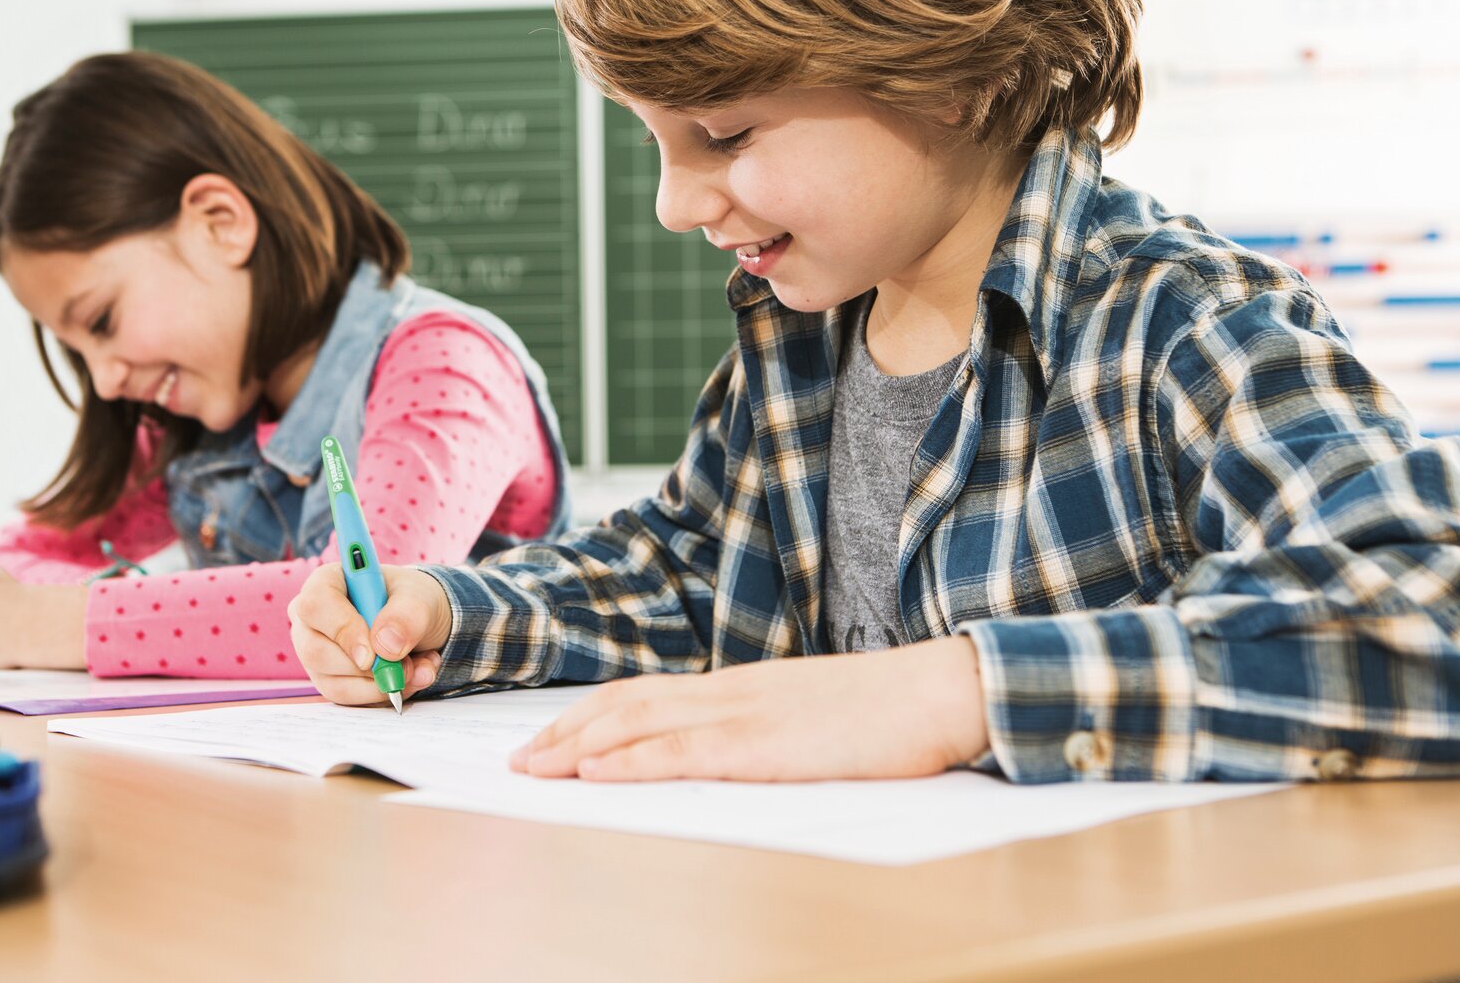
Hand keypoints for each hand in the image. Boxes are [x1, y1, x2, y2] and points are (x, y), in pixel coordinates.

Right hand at [287, 563, 451, 705]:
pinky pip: (347, 697)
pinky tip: (409, 677)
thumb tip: (384, 646)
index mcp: (326, 583)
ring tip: (417, 667)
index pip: (316, 605)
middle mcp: (311, 620)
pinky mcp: (329, 679)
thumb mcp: (421, 598)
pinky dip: (382, 693)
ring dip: (381, 683)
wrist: (421, 624)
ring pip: (332, 682)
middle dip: (367, 668)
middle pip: (316, 651)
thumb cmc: (412, 601)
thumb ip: (407, 615)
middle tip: (407, 665)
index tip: (372, 653)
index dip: (343, 630)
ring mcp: (316, 652)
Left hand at [510, 637, 990, 781]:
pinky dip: (629, 762)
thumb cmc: (887, 712)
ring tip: (533, 767)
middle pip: (626, 704)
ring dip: (577, 748)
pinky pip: (682, 753)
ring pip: (639, 725)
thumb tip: (725, 757)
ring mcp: (745, 714)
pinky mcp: (766, 745)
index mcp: (741, 686)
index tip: (548, 738)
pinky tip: (594, 773)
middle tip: (517, 759)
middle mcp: (731, 691)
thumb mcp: (809, 717)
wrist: (942, 690)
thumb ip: (763, 730)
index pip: (646, 694)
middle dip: (564, 732)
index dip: (590, 716)